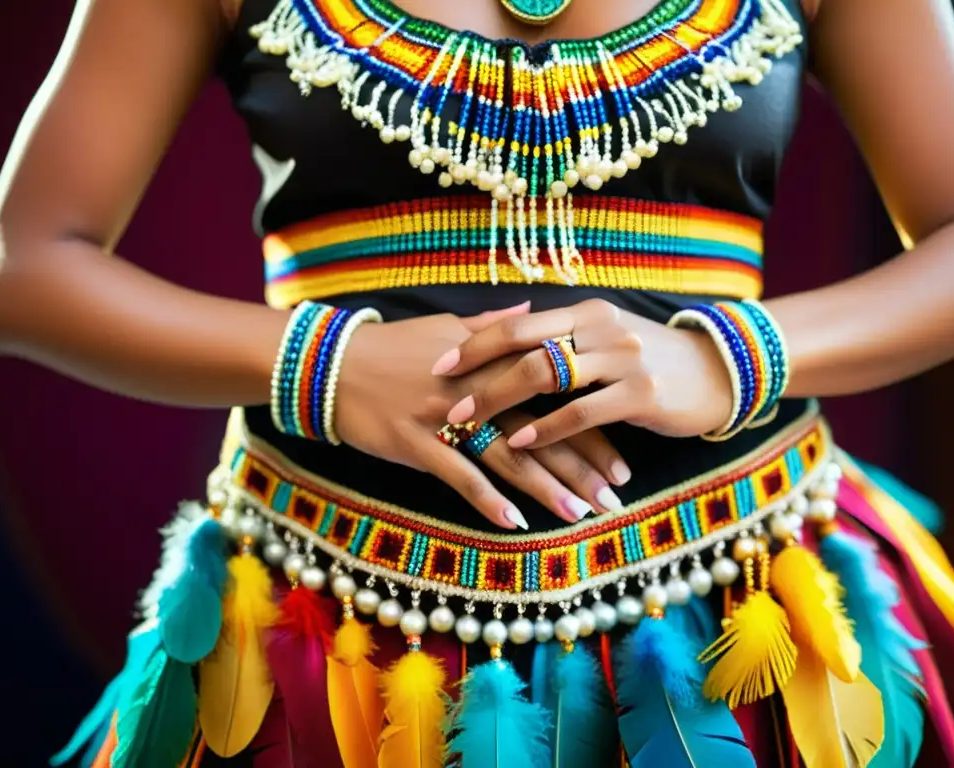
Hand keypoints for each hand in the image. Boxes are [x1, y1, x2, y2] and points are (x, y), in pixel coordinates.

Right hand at [335, 306, 626, 529]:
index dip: (590, 426)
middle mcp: (476, 391)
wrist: (332, 364)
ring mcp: (445, 419)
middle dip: (582, 465)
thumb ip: (494, 326)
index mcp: (490, 363)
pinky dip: (487, 499)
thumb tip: (534, 309)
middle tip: (616, 497)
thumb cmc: (391, 346)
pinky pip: (458, 475)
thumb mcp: (445, 327)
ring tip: (582, 514)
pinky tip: (515, 522)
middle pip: (540, 429)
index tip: (621, 455)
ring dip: (546, 487)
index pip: (554, 397)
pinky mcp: (416, 444)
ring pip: (507, 455)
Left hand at [431, 299, 733, 450]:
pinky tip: (521, 443)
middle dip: (477, 374)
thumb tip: (504, 343)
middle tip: (442, 400)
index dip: (475, 343)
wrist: (719, 372)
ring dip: (500, 401)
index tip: (438, 365)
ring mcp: (622, 358)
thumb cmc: (651, 361)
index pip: (518, 324)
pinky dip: (547, 428)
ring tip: (466, 424)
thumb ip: (560, 340)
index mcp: (585, 313)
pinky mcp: (641, 394)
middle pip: (524, 346)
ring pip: (547, 376)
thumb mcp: (605, 340)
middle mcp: (600, 328)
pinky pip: (582, 411)